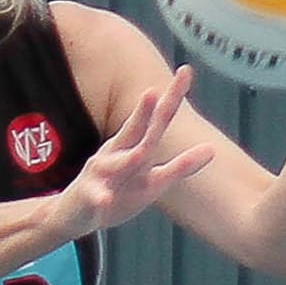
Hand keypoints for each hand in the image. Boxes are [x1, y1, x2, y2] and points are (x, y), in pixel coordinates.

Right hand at [60, 71, 212, 231]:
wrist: (72, 214)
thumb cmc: (117, 192)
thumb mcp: (151, 180)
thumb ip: (179, 166)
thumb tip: (213, 149)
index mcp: (132, 147)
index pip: (155, 119)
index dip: (171, 97)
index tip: (186, 70)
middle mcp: (116, 153)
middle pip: (136, 131)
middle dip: (146, 112)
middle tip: (154, 91)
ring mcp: (101, 174)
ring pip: (116, 164)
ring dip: (128, 156)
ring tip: (141, 151)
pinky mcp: (89, 197)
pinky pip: (95, 197)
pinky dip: (100, 197)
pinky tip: (104, 199)